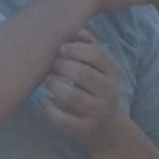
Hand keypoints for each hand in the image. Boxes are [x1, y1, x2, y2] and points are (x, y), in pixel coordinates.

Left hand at [39, 31, 129, 152]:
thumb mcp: (102, 70)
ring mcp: (97, 112)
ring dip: (55, 85)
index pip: (96, 55)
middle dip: (62, 66)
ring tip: (48, 80)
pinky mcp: (85, 130)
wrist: (109, 130)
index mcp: (114, 73)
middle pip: (83, 74)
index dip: (75, 49)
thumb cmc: (98, 91)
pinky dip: (50, 109)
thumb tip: (75, 27)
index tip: (61, 49)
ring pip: (73, 97)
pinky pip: (64, 120)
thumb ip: (90, 47)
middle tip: (52, 65)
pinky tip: (44, 101)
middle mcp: (109, 92)